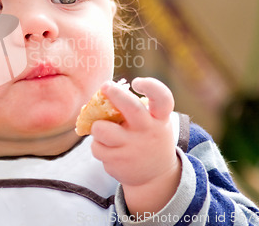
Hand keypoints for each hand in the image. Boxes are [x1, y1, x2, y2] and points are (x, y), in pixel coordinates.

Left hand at [90, 77, 180, 215]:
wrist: (156, 176)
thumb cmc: (147, 137)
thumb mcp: (151, 122)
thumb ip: (133, 108)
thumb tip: (101, 96)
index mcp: (159, 118)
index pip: (162, 98)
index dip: (150, 86)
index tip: (136, 82)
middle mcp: (148, 131)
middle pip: (132, 108)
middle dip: (115, 94)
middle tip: (105, 86)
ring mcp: (133, 148)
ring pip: (102, 129)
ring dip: (96, 126)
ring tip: (102, 128)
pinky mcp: (118, 162)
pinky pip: (96, 147)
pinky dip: (98, 145)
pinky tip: (108, 148)